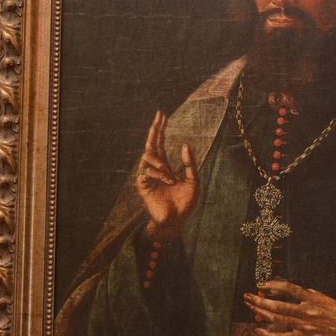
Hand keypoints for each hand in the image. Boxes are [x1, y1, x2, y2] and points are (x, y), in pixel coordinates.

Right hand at [136, 110, 198, 239]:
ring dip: (162, 164)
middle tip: (160, 115)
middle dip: (155, 129)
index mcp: (165, 166)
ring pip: (148, 155)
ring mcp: (147, 176)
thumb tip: (184, 143)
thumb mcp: (193, 180)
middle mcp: (154, 168)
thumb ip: (189, 163)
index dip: (161, 129)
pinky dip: (160, 174)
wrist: (177, 221)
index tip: (162, 115)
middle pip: (151, 143)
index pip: (160, 143)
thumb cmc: (185, 203)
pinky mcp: (142, 185)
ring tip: (172, 177)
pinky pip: (146, 171)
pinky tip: (169, 182)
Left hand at [244, 280, 335, 335]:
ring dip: (261, 312)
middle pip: (277, 304)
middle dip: (259, 300)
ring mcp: (303, 324)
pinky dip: (268, 334)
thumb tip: (298, 290)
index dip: (272, 284)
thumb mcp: (325, 298)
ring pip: (277, 318)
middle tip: (247, 296)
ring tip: (250, 307)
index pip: (288, 287)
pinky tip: (258, 330)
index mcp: (311, 298)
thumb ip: (311, 294)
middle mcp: (305, 310)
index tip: (261, 284)